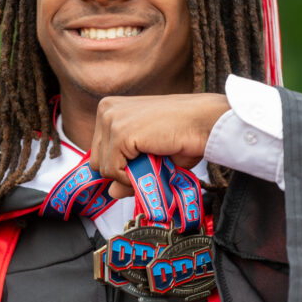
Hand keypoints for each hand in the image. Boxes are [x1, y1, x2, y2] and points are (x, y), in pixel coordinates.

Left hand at [89, 93, 228, 197]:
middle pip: (96, 161)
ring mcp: (111, 120)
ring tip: (153, 159)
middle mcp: (106, 110)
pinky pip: (113, 171)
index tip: (140, 161)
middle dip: (121, 170)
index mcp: (110, 109)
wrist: (205, 122)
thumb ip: (126, 171)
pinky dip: (132, 177)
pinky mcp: (119, 133)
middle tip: (148, 161)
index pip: (97, 151)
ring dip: (129, 174)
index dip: (118, 165)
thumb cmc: (184, 133)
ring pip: (103, 168)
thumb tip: (110, 193)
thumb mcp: (147, 155)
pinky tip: (151, 161)